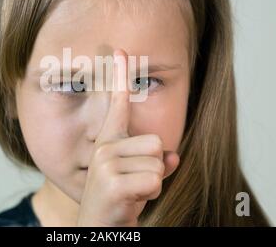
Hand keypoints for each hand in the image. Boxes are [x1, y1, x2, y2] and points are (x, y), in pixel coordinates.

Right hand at [77, 49, 179, 226]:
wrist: (99, 226)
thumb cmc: (119, 200)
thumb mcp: (139, 178)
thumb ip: (157, 163)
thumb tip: (175, 158)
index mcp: (108, 141)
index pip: (116, 104)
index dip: (120, 77)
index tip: (121, 50)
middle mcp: (104, 147)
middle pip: (157, 143)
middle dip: (155, 169)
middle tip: (135, 184)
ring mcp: (106, 163)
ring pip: (158, 163)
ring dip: (152, 184)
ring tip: (132, 193)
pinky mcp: (111, 182)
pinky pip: (154, 181)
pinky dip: (150, 195)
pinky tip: (130, 202)